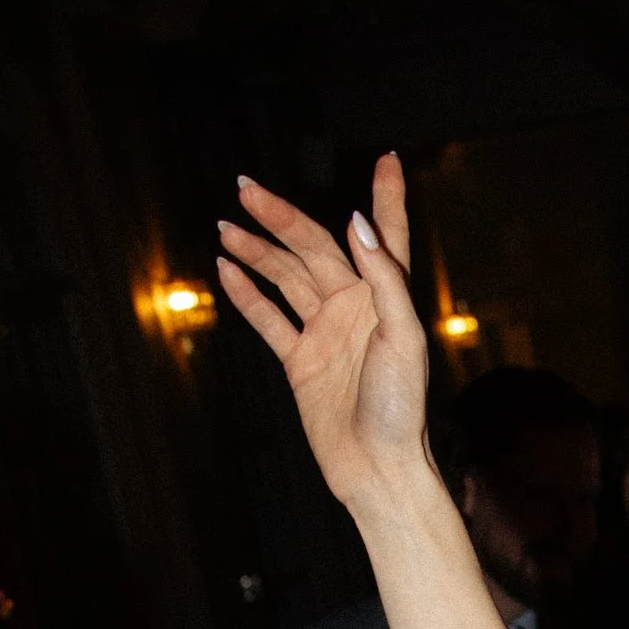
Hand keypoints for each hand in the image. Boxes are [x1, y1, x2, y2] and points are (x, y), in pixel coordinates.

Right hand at [215, 155, 428, 516]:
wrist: (377, 469)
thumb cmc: (400, 408)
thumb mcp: (401, 338)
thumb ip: (384, 278)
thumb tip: (354, 223)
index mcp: (385, 297)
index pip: (383, 235)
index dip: (385, 197)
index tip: (387, 158)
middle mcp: (355, 308)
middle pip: (314, 248)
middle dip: (280, 218)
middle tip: (244, 189)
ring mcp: (326, 333)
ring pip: (287, 278)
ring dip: (257, 252)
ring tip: (226, 228)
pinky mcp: (302, 361)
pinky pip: (270, 319)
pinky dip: (249, 295)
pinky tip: (227, 269)